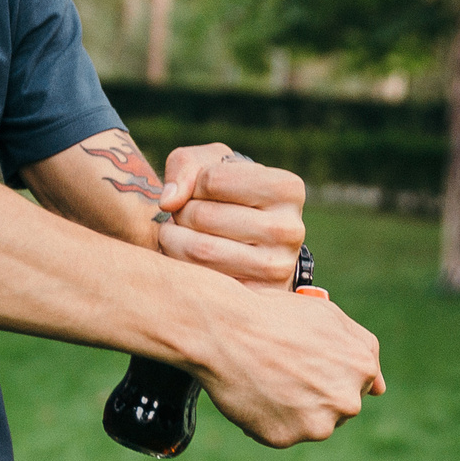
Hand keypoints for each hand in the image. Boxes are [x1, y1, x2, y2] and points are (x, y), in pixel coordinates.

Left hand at [156, 145, 305, 288]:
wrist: (250, 243)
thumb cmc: (226, 195)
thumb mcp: (209, 164)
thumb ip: (186, 165)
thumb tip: (169, 202)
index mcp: (287, 188)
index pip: (213, 179)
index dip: (193, 184)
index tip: (200, 191)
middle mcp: (290, 228)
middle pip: (204, 216)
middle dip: (181, 213)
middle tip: (184, 216)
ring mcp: (278, 267)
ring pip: (201, 250)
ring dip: (174, 239)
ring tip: (180, 233)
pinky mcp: (258, 296)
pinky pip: (204, 280)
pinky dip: (183, 266)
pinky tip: (190, 258)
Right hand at [197, 285, 384, 446]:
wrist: (226, 330)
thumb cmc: (275, 316)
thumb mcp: (330, 316)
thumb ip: (364, 348)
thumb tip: (381, 390)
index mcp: (363, 368)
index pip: (358, 383)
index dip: (328, 371)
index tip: (306, 363)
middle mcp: (347, 400)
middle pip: (337, 407)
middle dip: (315, 394)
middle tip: (283, 371)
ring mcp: (318, 423)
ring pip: (312, 424)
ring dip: (294, 410)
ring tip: (267, 380)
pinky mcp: (286, 438)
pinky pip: (282, 434)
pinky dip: (268, 421)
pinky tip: (254, 395)